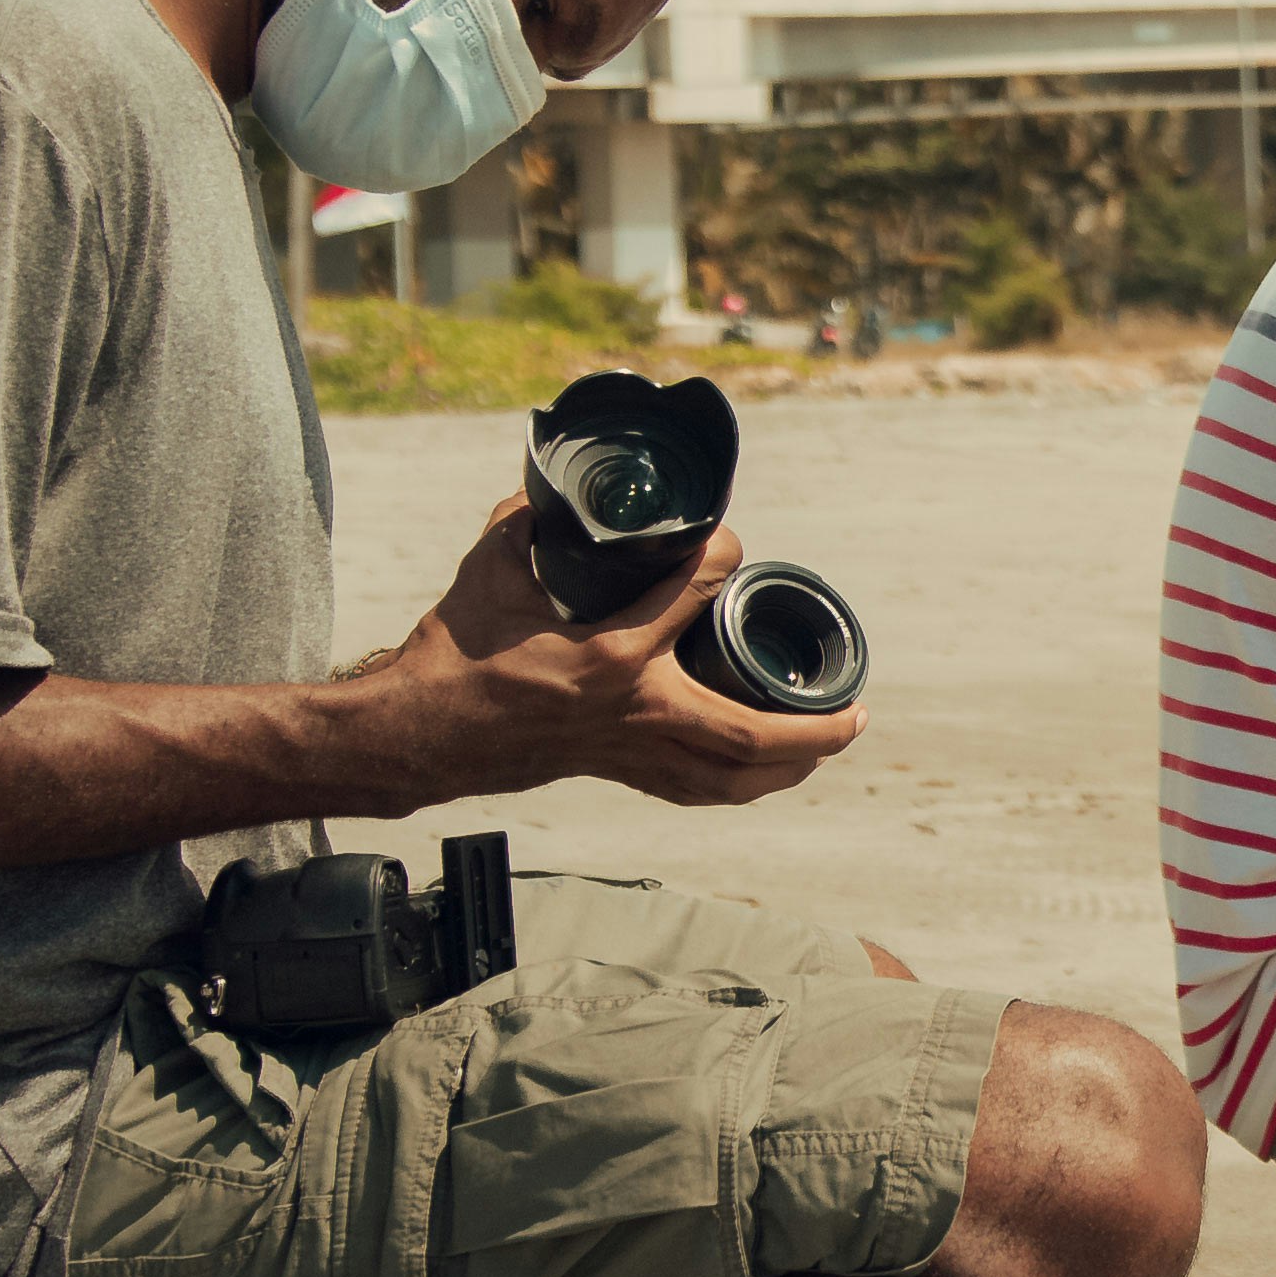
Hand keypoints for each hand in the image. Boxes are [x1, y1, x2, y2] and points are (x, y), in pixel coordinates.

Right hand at [367, 502, 866, 810]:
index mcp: (606, 657)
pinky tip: (769, 775)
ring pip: (725, 776)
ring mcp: (624, 750)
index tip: (733, 540)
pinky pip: (691, 787)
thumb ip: (529, 524)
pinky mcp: (612, 768)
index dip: (721, 560)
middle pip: (742, 733)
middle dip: (809, 728)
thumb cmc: (453, 652)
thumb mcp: (489, 571)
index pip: (691, 598)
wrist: (419, 734)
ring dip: (787, 767)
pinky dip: (737, 783)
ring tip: (832, 744)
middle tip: (856, 709)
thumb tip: (556, 489)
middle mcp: (629, 713)